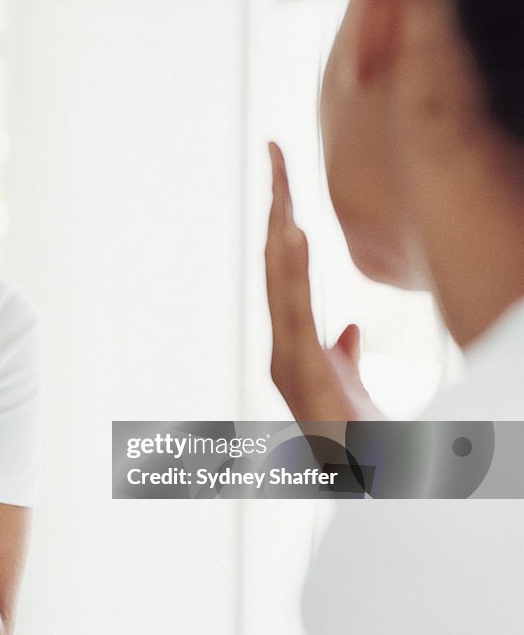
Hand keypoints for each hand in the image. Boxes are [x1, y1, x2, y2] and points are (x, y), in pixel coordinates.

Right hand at [265, 142, 383, 421]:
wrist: (359, 480)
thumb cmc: (357, 438)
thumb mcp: (353, 384)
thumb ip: (346, 353)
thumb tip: (348, 327)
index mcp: (297, 344)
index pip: (288, 270)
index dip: (284, 222)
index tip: (282, 179)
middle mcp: (284, 345)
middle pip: (278, 263)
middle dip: (277, 207)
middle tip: (276, 154)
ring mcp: (287, 358)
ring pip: (280, 280)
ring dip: (279, 229)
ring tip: (281, 183)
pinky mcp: (299, 370)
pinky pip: (293, 310)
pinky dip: (290, 272)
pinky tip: (294, 237)